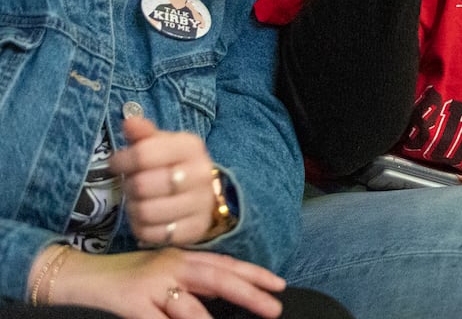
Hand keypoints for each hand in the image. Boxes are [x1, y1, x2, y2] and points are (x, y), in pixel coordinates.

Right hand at [43, 246, 284, 318]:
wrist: (76, 277)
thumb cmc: (123, 280)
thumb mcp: (162, 274)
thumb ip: (190, 284)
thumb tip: (227, 296)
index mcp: (181, 258)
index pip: (225, 265)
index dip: (254, 274)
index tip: (279, 285)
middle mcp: (170, 266)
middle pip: (218, 278)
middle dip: (250, 293)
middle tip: (274, 308)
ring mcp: (151, 285)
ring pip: (190, 306)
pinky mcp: (131, 304)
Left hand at [111, 117, 216, 246]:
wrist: (205, 195)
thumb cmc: (175, 165)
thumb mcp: (162, 145)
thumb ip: (144, 134)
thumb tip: (129, 121)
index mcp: (191, 147)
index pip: (143, 154)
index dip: (122, 160)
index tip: (117, 163)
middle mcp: (200, 174)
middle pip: (142, 185)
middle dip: (130, 186)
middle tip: (132, 184)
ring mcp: (200, 204)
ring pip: (146, 212)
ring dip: (134, 208)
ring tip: (139, 201)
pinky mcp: (195, 229)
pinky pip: (153, 234)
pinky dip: (142, 228)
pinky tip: (147, 219)